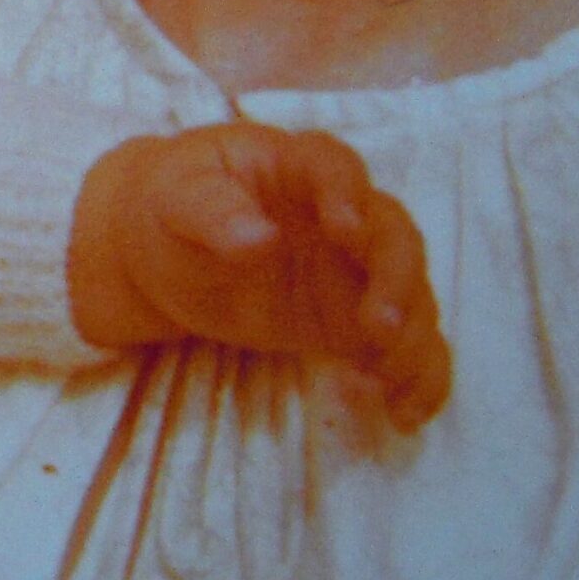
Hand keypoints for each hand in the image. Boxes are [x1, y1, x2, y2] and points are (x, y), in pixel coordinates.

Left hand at [68, 124, 449, 431]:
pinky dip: (415, 379)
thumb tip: (260, 236)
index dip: (347, 195)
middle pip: (392, 236)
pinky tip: (403, 413)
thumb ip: (213, 212)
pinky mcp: (352, 321)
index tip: (345, 229)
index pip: (335, 168)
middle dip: (395, 278)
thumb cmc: (172, 205)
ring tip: (388, 376)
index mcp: (296, 167)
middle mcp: (342, 215)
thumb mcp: (176, 198)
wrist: (163, 249)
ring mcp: (354, 270)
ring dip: (411, 336)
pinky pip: (402, 347)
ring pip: (409, 295)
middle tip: (378, 324)